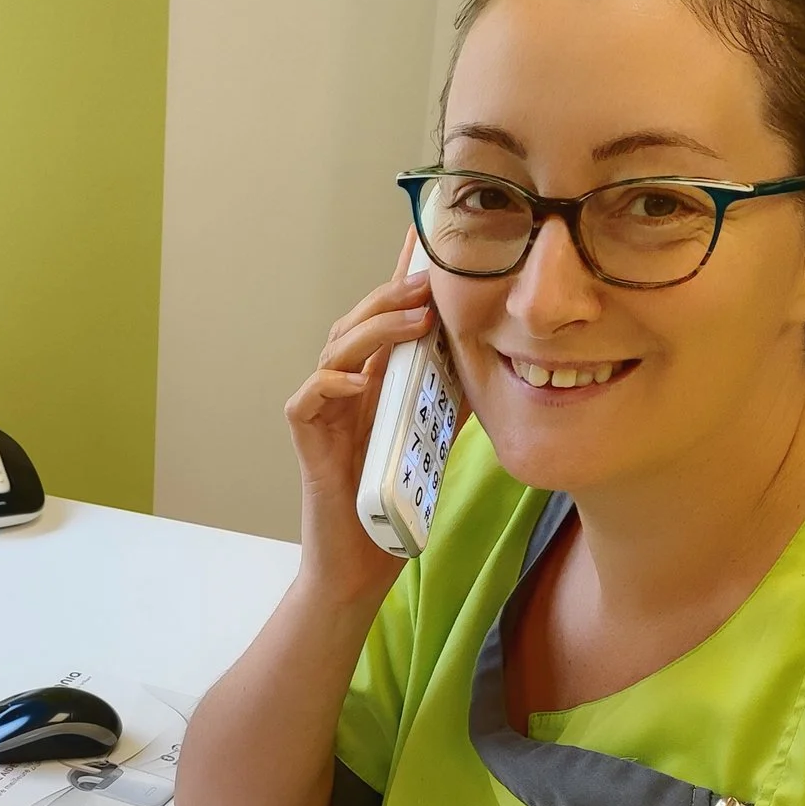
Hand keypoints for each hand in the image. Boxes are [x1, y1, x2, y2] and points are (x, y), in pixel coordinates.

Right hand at [288, 232, 435, 598]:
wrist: (360, 566)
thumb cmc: (395, 506)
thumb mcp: (438, 442)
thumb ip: (454, 401)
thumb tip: (496, 360)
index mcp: (376, 385)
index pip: (387, 320)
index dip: (401, 278)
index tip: (424, 239)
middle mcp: (347, 390)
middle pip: (357, 323)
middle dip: (392, 294)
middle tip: (431, 277)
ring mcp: (324, 414)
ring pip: (335, 351)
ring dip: (373, 330)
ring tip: (413, 319)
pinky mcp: (308, 443)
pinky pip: (308, 400)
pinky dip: (330, 385)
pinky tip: (359, 380)